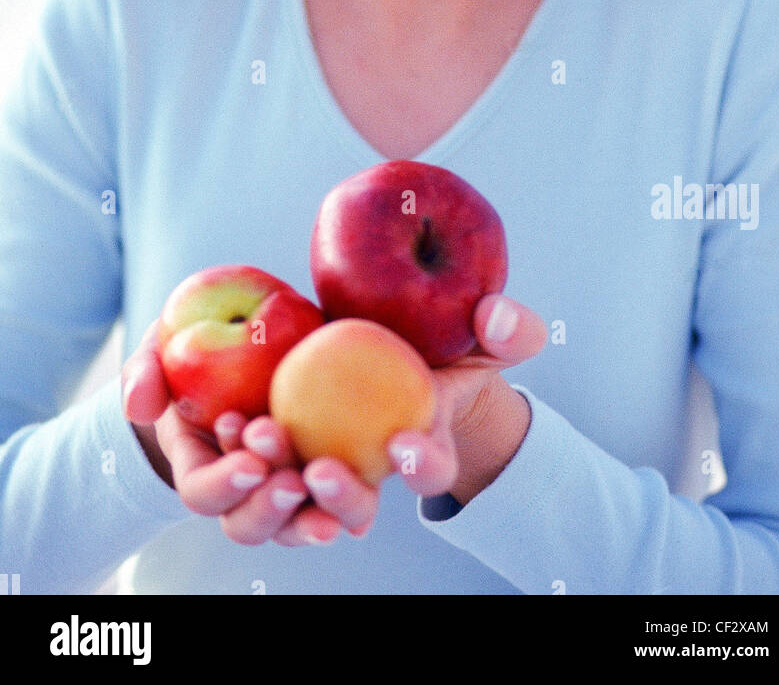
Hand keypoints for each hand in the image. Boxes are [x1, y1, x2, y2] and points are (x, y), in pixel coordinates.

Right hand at [121, 321, 336, 545]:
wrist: (243, 350)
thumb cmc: (192, 353)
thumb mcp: (160, 352)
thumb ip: (143, 373)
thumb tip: (139, 403)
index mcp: (200, 465)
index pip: (204, 492)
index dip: (224, 483)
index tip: (249, 460)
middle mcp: (244, 489)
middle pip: (251, 524)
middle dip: (270, 507)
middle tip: (291, 478)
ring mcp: (286, 484)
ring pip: (299, 523)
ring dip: (316, 511)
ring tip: (332, 483)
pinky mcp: (329, 468)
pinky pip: (345, 497)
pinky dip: (357, 494)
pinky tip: (380, 471)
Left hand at [211, 293, 546, 540]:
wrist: (397, 347)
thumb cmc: (449, 342)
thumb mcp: (486, 330)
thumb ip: (508, 325)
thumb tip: (498, 314)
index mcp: (423, 448)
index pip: (429, 470)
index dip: (421, 463)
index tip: (404, 442)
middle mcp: (370, 471)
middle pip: (354, 506)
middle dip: (339, 497)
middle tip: (318, 471)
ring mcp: (323, 466)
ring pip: (296, 506)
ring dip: (276, 488)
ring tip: (259, 441)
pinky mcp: (282, 451)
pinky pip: (255, 471)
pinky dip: (238, 456)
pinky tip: (228, 423)